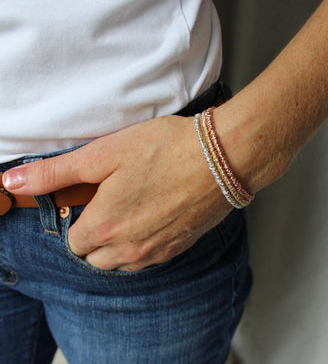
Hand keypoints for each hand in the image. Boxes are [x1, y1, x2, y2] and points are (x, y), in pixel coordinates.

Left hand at [2, 115, 231, 270]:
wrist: (221, 157)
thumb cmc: (164, 150)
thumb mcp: (104, 154)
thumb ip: (55, 172)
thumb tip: (10, 182)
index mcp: (103, 226)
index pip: (74, 240)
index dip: (81, 216)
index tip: (95, 197)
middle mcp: (127, 249)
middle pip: (95, 256)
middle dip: (96, 235)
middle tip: (114, 202)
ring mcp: (155, 252)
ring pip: (121, 262)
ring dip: (119, 243)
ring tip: (135, 209)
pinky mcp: (178, 248)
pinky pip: (149, 259)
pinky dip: (144, 245)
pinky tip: (156, 216)